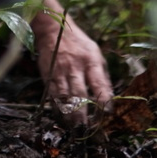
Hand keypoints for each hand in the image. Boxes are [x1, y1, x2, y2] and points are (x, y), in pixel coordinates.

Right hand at [32, 0, 112, 126]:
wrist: (53, 28)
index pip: (99, 84)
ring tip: (74, 127)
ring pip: (64, 97)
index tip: (107, 114)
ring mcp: (59, 71)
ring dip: (69, 114)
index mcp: (91, 61)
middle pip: (79, 94)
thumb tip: (109, 97)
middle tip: (86, 129)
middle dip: (83, 113)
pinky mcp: (47, 74)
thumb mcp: (95, 53)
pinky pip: (52, 94)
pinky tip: (60, 117)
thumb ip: (101, 75)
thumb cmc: (79, 43)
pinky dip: (56, 108)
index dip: (103, 100)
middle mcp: (75, 67)